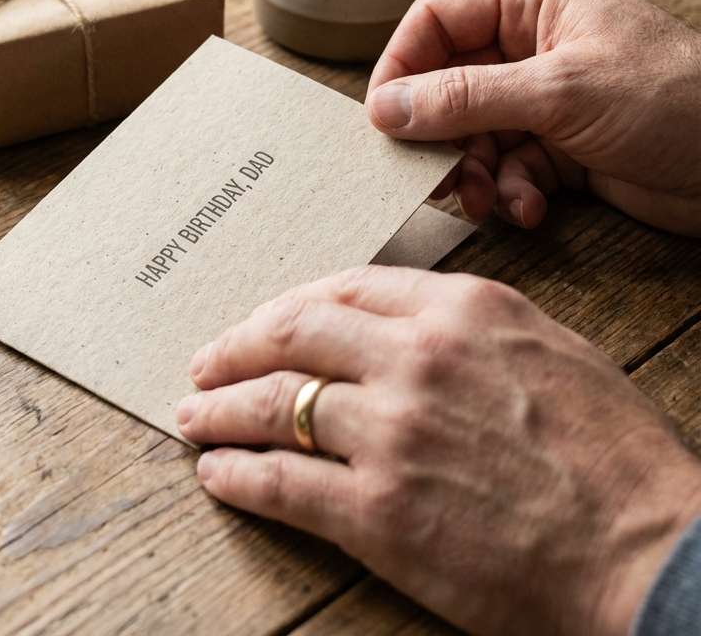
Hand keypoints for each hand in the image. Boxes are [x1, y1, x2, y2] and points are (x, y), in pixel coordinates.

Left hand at [178, 266, 700, 635]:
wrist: (647, 550)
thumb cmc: (611, 452)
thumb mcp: (547, 348)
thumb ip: (467, 325)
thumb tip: (399, 324)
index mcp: (460, 310)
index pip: (343, 290)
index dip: (287, 305)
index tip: (262, 321)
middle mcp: (416, 358)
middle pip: (293, 335)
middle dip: (235, 348)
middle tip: (205, 362)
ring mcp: (392, 433)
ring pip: (275, 404)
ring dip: (220, 410)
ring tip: (192, 416)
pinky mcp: (379, 513)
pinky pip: (282, 482)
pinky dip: (238, 475)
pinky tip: (218, 474)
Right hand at [365, 0, 700, 234]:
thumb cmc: (674, 101)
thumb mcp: (558, 93)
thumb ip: (465, 98)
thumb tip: (387, 106)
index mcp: (535, 0)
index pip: (438, 18)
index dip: (402, 64)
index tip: (381, 116)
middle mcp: (535, 43)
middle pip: (450, 82)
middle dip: (440, 133)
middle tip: (430, 172)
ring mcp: (549, 96)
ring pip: (474, 132)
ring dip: (474, 171)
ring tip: (485, 199)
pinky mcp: (565, 146)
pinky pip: (510, 166)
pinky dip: (512, 192)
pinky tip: (530, 209)